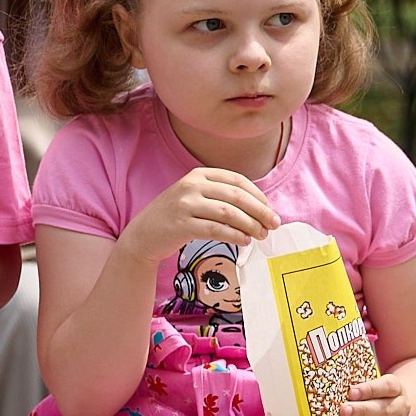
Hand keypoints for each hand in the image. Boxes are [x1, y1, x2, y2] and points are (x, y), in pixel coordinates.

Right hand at [120, 167, 276, 264]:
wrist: (143, 235)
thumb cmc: (175, 217)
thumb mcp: (195, 196)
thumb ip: (220, 197)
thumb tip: (259, 209)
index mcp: (199, 174)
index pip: (237, 180)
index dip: (258, 195)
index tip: (269, 209)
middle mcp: (191, 186)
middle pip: (236, 196)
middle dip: (260, 211)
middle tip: (273, 224)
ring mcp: (185, 205)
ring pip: (228, 213)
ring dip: (250, 225)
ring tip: (260, 235)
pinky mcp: (181, 225)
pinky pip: (216, 230)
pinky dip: (234, 236)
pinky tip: (244, 241)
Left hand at [333, 372, 410, 415]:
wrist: (391, 411)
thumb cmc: (371, 396)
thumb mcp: (368, 387)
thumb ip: (354, 388)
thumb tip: (327, 386)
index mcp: (396, 390)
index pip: (388, 386)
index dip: (370, 389)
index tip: (351, 392)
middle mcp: (401, 408)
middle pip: (386, 409)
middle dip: (363, 411)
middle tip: (343, 411)